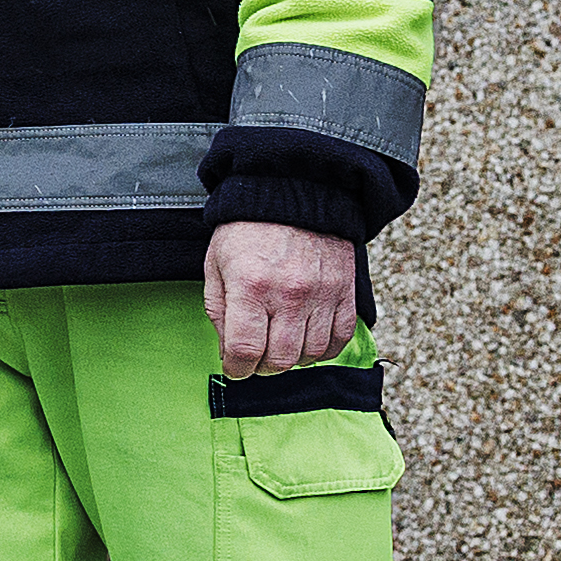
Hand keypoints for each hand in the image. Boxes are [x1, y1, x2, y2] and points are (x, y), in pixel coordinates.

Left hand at [204, 221, 359, 379]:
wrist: (294, 191)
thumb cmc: (248, 228)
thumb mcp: (215, 264)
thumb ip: (218, 310)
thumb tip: (228, 351)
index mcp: (251, 286)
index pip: (245, 350)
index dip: (236, 369)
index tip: (235, 367)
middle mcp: (290, 293)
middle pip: (280, 360)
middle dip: (263, 368)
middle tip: (256, 358)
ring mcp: (322, 294)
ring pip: (310, 355)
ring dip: (292, 359)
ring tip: (280, 344)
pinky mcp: (345, 292)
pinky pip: (339, 339)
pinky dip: (323, 349)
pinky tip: (307, 340)